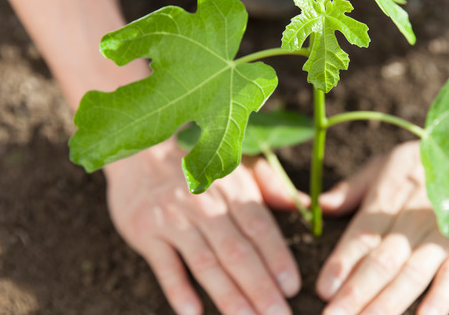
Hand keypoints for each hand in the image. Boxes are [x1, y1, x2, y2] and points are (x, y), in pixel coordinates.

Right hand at [104, 139, 300, 314]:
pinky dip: (178, 289)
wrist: (140, 150)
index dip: (277, 258)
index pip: (259, 228)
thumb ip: (271, 187)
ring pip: (205, 262)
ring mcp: (174, 218)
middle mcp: (204, 205)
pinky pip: (164, 264)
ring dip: (227, 295)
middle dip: (260, 287)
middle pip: (236, 251)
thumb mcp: (237, 165)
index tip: (293, 287)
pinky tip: (193, 312)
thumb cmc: (197, 163)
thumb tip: (308, 205)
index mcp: (232, 189)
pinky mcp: (146, 231)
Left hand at [316, 141, 448, 314]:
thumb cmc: (426, 161)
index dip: (342, 263)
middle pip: (381, 262)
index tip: (322, 288)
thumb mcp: (385, 164)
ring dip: (387, 303)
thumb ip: (352, 189)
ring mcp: (441, 236)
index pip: (360, 237)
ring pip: (410, 274)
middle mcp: (410, 222)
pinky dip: (440, 298)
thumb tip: (318, 206)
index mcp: (386, 201)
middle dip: (356, 293)